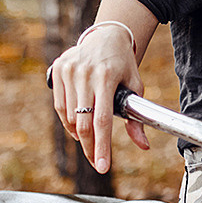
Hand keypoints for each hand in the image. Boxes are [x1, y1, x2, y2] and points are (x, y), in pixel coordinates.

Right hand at [48, 26, 149, 173]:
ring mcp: (69, 71)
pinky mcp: (58, 70)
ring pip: (70, 117)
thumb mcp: (135, 87)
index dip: (102, 146)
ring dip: (79, 135)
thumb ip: (136, 118)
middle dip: (90, 148)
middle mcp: (85, 73)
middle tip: (97, 162)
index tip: (103, 166)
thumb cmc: (123, 64)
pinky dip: (68, 122)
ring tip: (90, 142)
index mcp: (106, 77)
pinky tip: (77, 127)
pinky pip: (60, 106)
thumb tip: (143, 145)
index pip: (102, 120)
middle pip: (83, 123)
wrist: (106, 36)